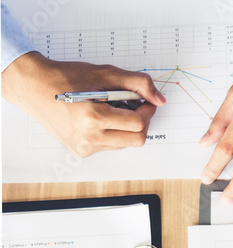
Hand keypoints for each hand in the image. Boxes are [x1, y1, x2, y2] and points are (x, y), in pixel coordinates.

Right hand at [1, 53, 163, 157]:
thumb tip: (160, 99)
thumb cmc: (66, 77)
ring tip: (111, 109)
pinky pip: (110, 146)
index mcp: (94, 117)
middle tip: (134, 106)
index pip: (138, 123)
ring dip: (126, 128)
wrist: (34, 87)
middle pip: (136, 139)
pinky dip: (112, 133)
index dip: (147, 111)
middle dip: (141, 122)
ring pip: (124, 144)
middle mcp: (89, 137)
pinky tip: (100, 119)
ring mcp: (85, 147)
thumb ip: (137, 83)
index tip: (145, 101)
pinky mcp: (81, 151)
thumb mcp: (104, 73)